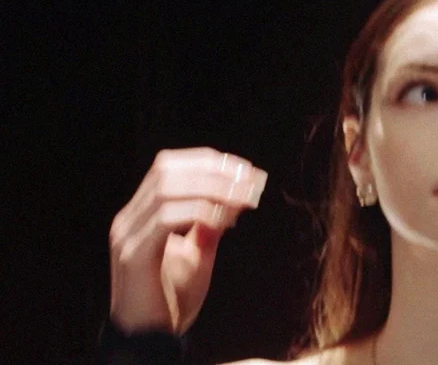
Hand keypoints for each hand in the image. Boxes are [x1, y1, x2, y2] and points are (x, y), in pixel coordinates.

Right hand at [108, 147, 266, 333]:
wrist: (150, 340)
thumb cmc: (173, 299)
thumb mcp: (199, 254)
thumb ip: (211, 224)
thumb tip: (236, 195)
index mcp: (140, 213)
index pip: (167, 165)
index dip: (206, 160)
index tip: (243, 168)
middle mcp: (128, 218)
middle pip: (166, 169)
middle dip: (212, 169)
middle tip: (248, 179)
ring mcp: (126, 235)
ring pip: (166, 189)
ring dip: (211, 188)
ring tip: (242, 198)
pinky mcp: (133, 255)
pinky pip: (165, 219)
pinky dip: (198, 212)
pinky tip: (222, 221)